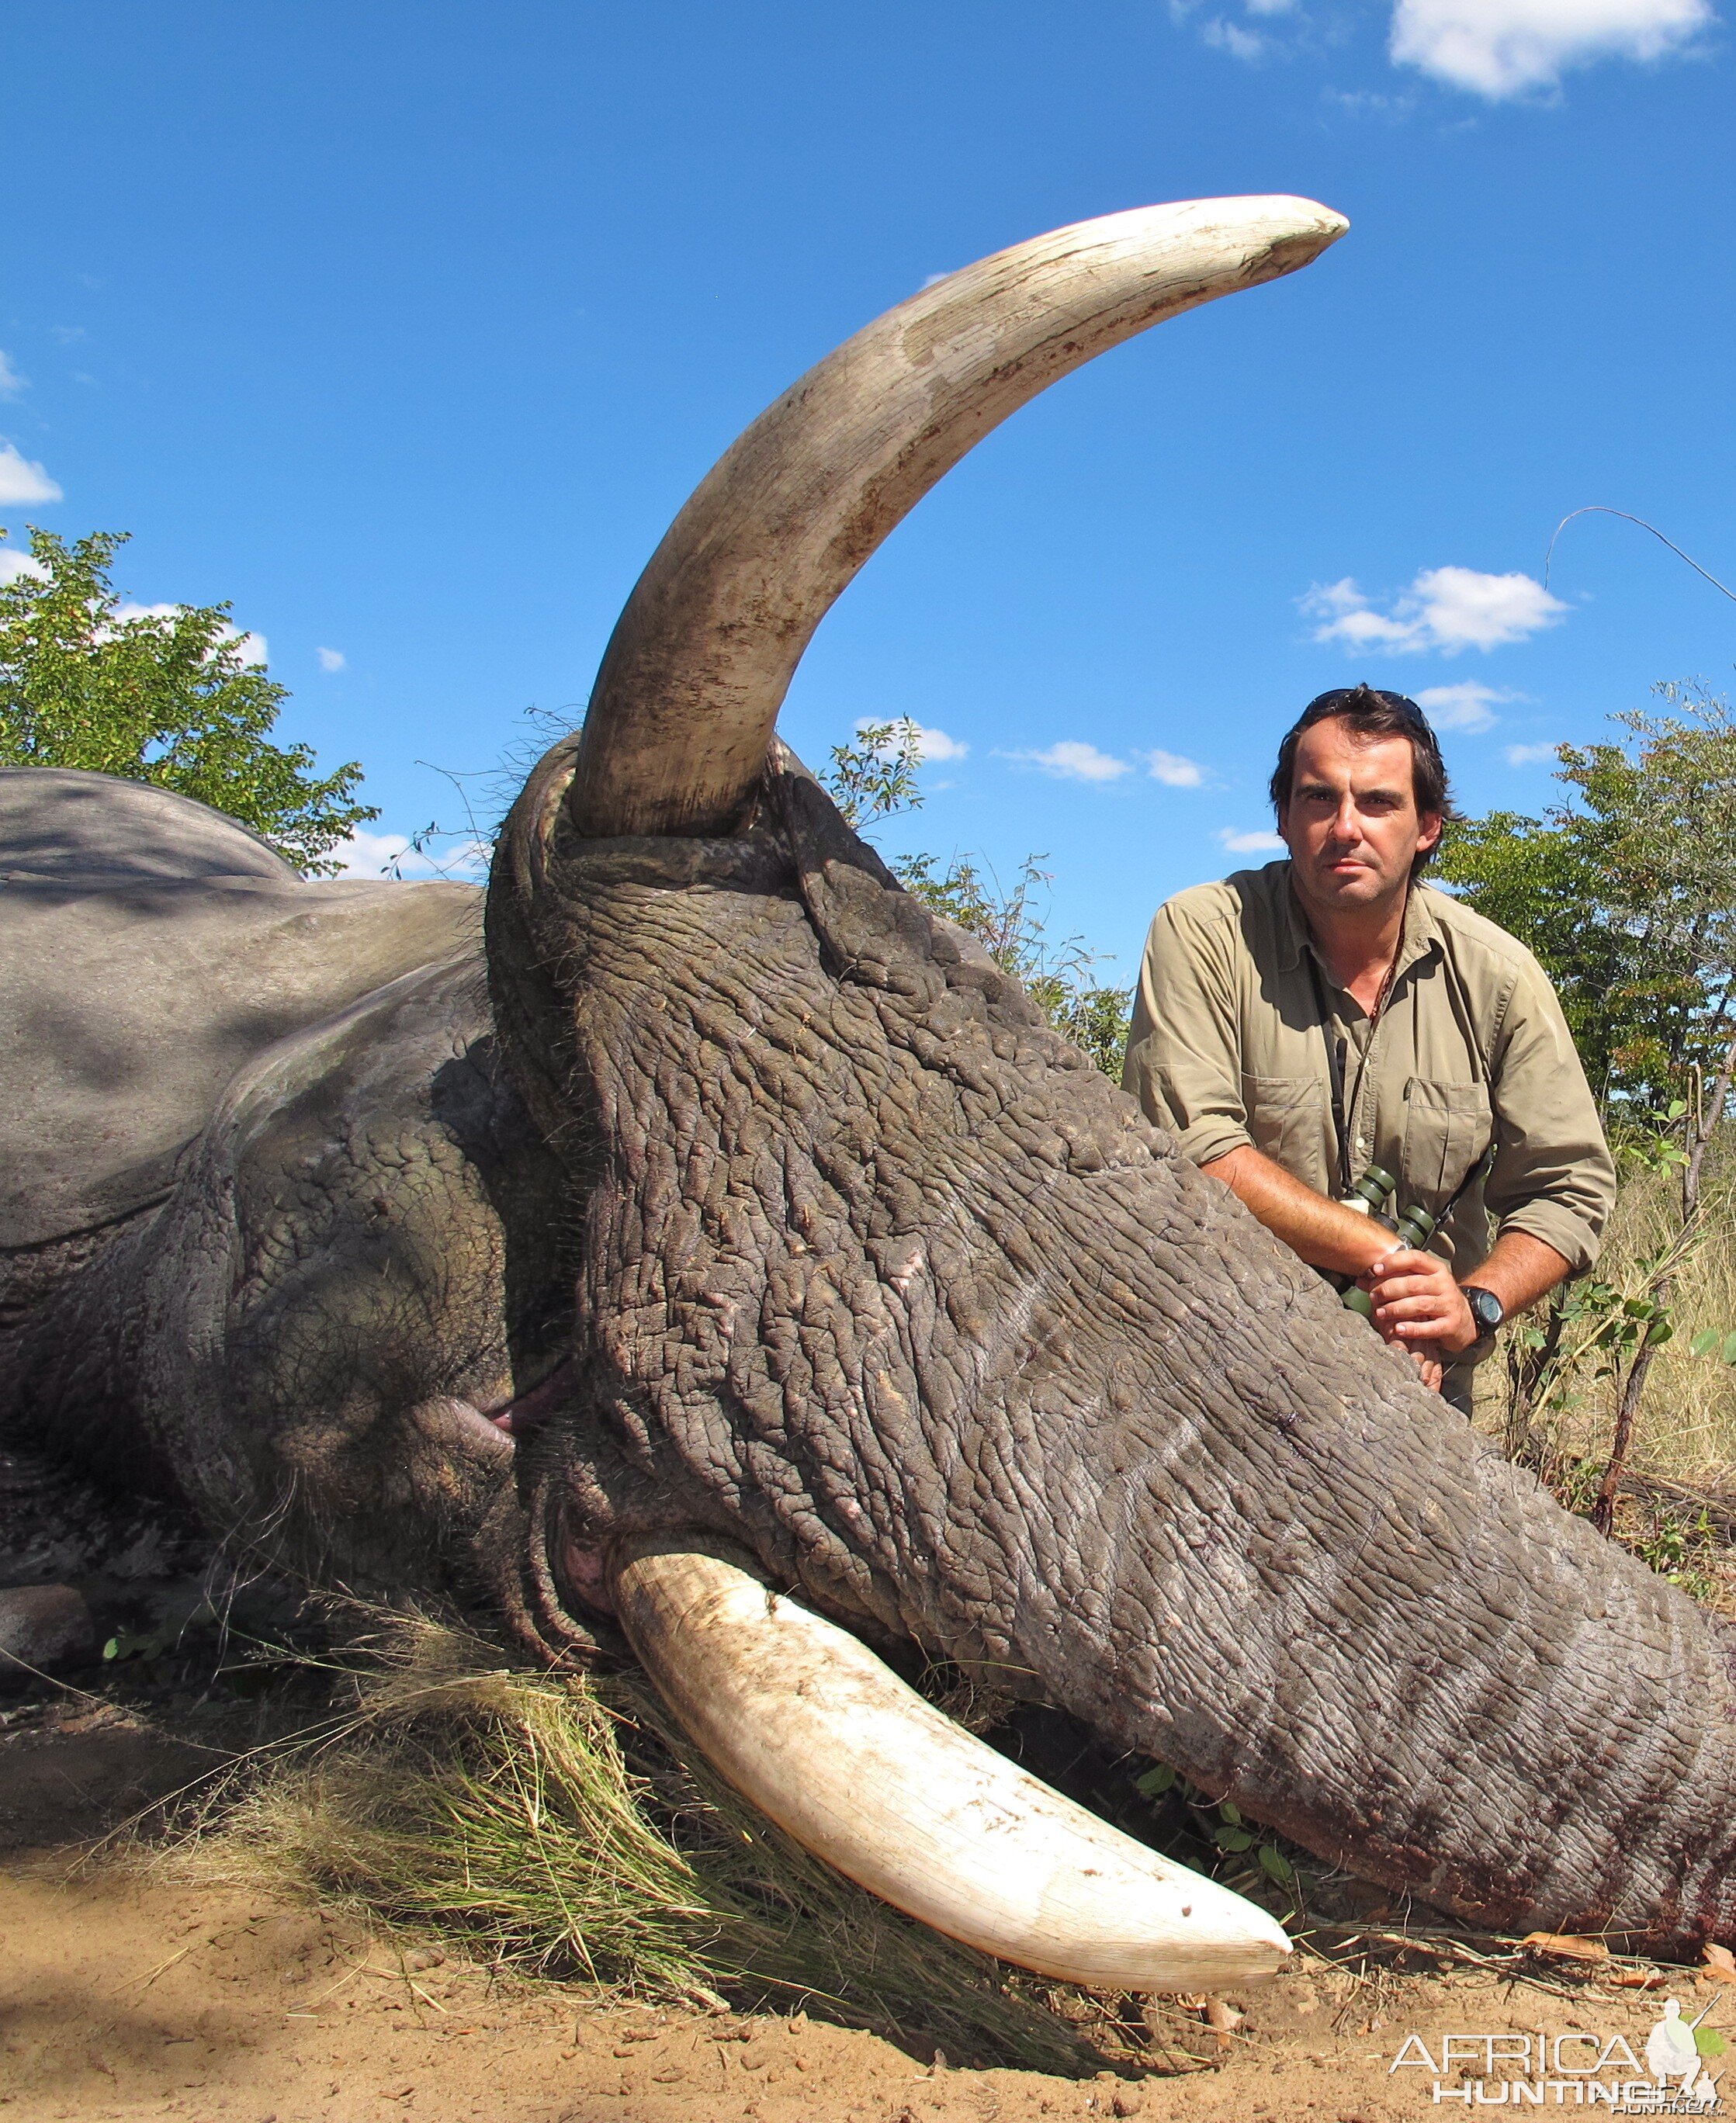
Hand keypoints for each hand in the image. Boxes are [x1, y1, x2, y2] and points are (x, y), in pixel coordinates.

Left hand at [1358, 1248, 1479, 1356]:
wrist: (1467, 1319)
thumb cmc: (1436, 1298)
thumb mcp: (1419, 1285)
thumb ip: (1393, 1280)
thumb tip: (1360, 1280)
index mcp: (1436, 1270)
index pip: (1415, 1258)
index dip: (1394, 1262)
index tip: (1375, 1269)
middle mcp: (1444, 1284)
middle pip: (1413, 1284)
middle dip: (1389, 1289)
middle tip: (1372, 1296)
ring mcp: (1449, 1304)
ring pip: (1420, 1304)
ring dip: (1396, 1308)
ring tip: (1380, 1313)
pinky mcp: (1451, 1324)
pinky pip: (1430, 1327)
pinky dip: (1413, 1328)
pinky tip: (1398, 1329)